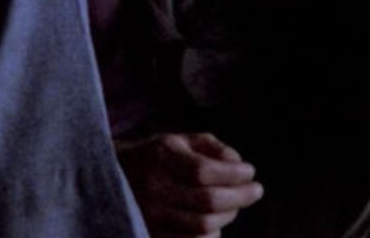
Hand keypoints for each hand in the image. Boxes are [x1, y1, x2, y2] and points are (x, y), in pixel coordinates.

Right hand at [116, 132, 262, 237]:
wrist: (113, 177)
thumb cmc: (158, 157)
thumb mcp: (181, 141)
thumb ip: (213, 148)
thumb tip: (238, 165)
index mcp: (160, 156)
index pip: (204, 171)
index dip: (234, 175)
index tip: (251, 172)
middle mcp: (152, 186)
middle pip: (208, 201)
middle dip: (240, 197)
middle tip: (256, 190)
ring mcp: (149, 214)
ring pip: (203, 226)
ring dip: (229, 215)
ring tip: (235, 204)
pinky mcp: (151, 234)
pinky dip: (212, 234)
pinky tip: (217, 221)